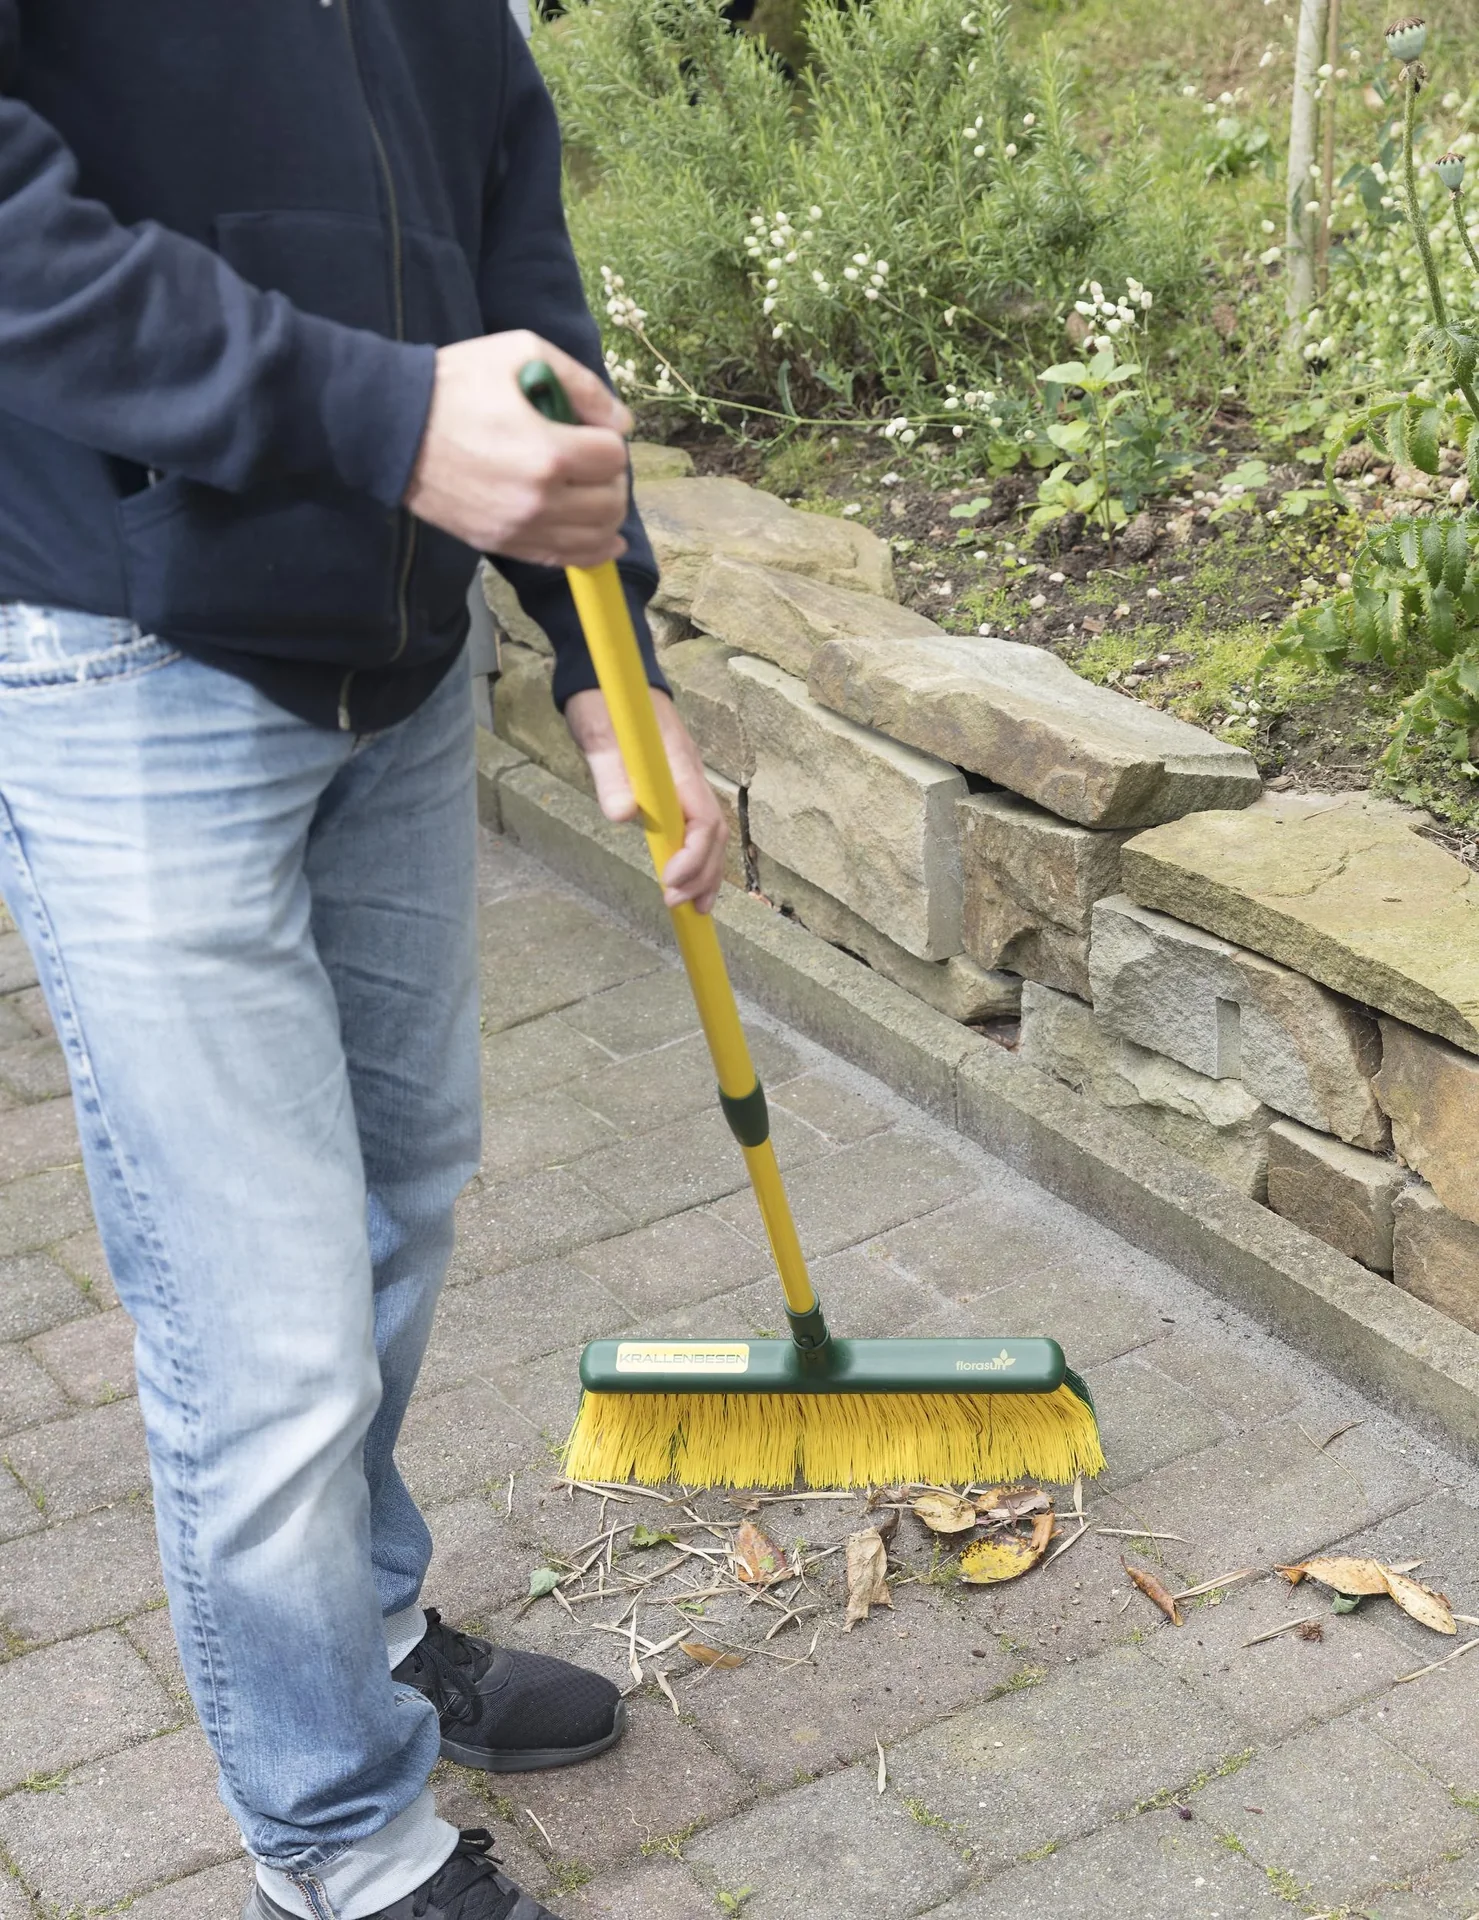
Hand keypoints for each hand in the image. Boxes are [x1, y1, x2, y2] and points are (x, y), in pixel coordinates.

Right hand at [404, 330, 632, 567]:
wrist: (392, 427)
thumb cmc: (455, 384)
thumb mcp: (520, 353)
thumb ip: (582, 384)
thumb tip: (622, 422)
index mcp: (548, 452)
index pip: (614, 458)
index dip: (609, 439)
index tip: (592, 431)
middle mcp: (539, 500)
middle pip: (611, 502)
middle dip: (613, 478)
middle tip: (596, 460)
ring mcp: (520, 528)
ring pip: (595, 538)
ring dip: (607, 515)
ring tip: (596, 493)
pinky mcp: (502, 544)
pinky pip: (564, 560)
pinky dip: (590, 550)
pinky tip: (603, 539)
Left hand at [564, 689, 728, 912]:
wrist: (611, 677)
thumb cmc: (604, 703)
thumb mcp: (598, 736)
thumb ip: (611, 776)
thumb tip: (623, 816)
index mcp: (678, 764)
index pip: (704, 820)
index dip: (692, 857)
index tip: (669, 882)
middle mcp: (691, 774)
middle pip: (716, 834)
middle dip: (703, 875)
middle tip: (679, 906)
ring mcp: (688, 781)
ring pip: (712, 835)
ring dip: (706, 873)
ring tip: (695, 907)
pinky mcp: (678, 787)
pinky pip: (698, 828)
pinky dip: (698, 859)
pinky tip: (687, 881)